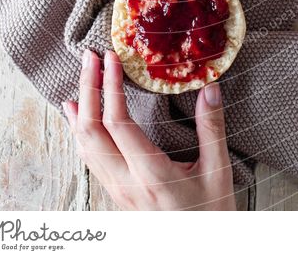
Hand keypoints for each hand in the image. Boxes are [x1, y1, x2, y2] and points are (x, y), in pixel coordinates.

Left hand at [63, 49, 235, 209]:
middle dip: (88, 90)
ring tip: (80, 79)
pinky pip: (90, 159)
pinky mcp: (117, 195)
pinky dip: (81, 132)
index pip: (118, 124)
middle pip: (91, 132)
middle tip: (89, 57)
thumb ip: (212, 129)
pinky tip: (78, 119)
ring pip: (85, 147)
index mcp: (151, 175)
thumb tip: (210, 88)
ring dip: (80, 110)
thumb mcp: (219, 172)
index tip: (111, 58)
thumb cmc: (212, 216)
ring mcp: (118, 192)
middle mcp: (127, 184)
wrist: (200, 253)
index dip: (110, 87)